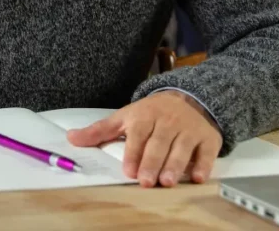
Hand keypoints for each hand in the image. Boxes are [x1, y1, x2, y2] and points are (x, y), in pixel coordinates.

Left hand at [67, 91, 221, 187]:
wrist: (190, 97)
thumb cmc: (151, 113)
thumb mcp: (125, 117)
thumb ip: (99, 131)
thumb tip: (70, 138)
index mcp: (145, 115)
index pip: (138, 134)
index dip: (133, 152)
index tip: (129, 170)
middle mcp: (167, 121)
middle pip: (159, 143)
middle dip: (152, 162)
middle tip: (146, 181)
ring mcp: (188, 129)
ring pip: (182, 148)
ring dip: (175, 165)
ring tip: (168, 182)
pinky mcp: (207, 137)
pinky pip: (206, 152)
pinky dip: (203, 164)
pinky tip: (197, 177)